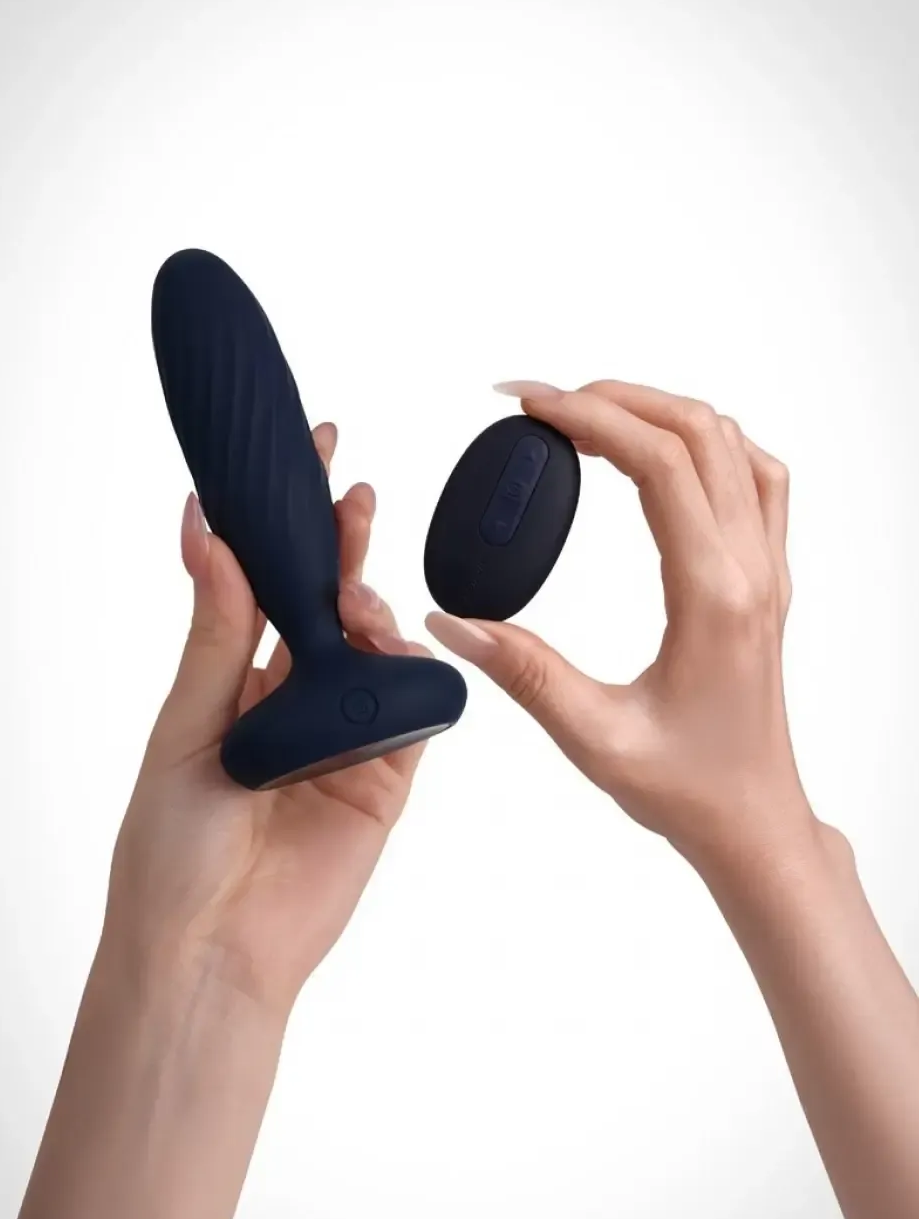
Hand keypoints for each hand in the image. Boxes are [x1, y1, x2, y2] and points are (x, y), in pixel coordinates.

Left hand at [105, 422, 430, 1016]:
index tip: (301, 459)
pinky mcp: (387, 778)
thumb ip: (215, 634)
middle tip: (352, 494)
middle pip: (330, 605)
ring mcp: (346, 736)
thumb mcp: (185, 727)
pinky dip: (411, 675)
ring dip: (370, 610)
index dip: (286, 523)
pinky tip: (393, 646)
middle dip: (343, 545)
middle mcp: (295, 701)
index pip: (268, 584)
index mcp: (237, 682)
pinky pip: (415, 712)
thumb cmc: (172, 850)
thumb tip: (207, 535)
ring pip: (377, 649)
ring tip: (354, 598)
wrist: (210, 953)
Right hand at [426, 379, 827, 877]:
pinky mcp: (765, 577)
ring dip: (659, 412)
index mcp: (714, 595)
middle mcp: (751, 569)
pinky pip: (755, 477)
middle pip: (697, 432)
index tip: (529, 403)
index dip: (589, 417)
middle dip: (614, 398)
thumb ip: (522, 672)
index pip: (659, 464)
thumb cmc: (689, 787)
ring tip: (587, 418)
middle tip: (542, 404)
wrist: (751, 820)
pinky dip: (705, 443)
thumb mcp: (593, 737)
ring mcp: (766, 568)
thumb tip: (451, 622)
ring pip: (730, 443)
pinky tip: (660, 454)